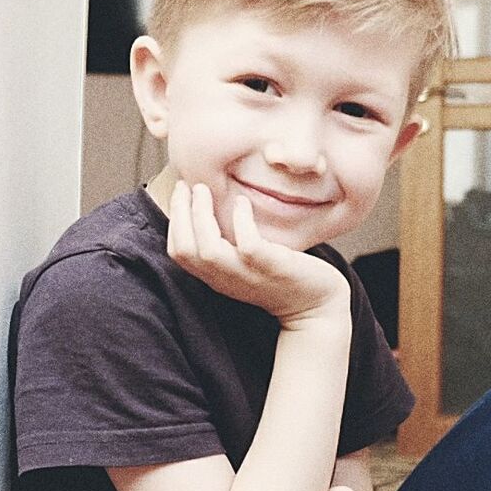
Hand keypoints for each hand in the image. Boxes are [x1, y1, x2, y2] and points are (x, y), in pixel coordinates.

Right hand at [167, 180, 349, 326]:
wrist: (317, 306)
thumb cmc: (282, 278)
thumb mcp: (246, 263)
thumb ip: (229, 244)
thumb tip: (214, 210)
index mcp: (217, 277)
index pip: (179, 253)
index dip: (174, 221)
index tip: (181, 193)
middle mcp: (227, 279)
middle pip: (185, 250)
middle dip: (180, 213)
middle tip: (187, 185)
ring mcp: (248, 274)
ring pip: (209, 249)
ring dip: (200, 215)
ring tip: (204, 189)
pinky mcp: (272, 268)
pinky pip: (248, 245)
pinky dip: (241, 220)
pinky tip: (243, 202)